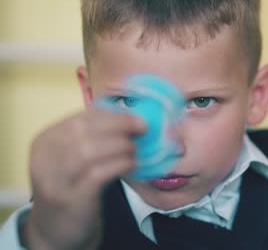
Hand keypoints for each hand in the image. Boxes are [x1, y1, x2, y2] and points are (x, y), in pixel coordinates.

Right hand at [21, 109, 144, 249]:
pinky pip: (98, 174)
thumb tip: (131, 120)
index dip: (113, 116)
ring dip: (120, 146)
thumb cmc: (72, 188)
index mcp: (45, 141)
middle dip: (119, 126)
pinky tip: (132, 165)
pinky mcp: (70, 199)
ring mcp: (55, 179)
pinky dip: (120, 165)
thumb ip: (94, 139)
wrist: (56, 231)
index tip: (137, 119)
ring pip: (89, 150)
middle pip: (84, 130)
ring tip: (136, 151)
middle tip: (143, 130)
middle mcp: (44, 158)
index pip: (80, 118)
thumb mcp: (73, 159)